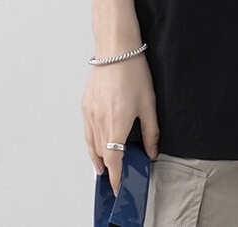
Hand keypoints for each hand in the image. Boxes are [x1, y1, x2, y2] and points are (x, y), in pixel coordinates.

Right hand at [81, 53, 159, 193]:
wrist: (115, 49)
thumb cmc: (133, 72)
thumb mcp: (148, 103)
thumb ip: (151, 131)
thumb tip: (152, 152)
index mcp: (117, 124)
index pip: (114, 161)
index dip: (116, 177)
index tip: (119, 187)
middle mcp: (100, 122)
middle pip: (103, 155)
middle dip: (110, 169)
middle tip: (118, 176)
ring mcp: (90, 114)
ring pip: (92, 145)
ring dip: (98, 159)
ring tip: (104, 168)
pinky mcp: (85, 105)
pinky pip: (87, 131)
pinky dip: (91, 143)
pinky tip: (97, 145)